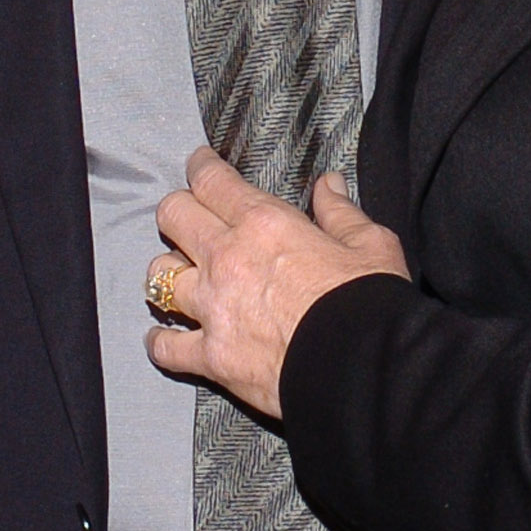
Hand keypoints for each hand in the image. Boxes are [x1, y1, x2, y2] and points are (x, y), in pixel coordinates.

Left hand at [146, 149, 409, 419]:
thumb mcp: (371, 244)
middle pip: (173, 216)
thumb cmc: (369, 303)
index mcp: (264, 223)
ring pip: (160, 277)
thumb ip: (341, 211)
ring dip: (167, 274)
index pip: (213, 181)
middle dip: (177, 211)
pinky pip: (165, 347)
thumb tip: (328, 184)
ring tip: (178, 277)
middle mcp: (227, 258)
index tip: (199, 163)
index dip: (201, 167)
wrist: (361, 367)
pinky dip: (161, 343)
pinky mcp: (210, 355)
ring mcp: (212, 308)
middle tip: (185, 215)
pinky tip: (162, 338)